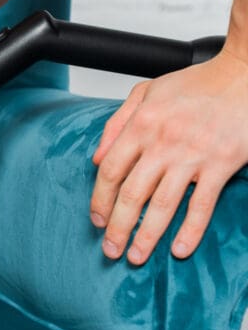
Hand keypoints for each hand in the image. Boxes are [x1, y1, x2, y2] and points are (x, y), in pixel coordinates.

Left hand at [90, 49, 247, 263]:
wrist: (245, 73)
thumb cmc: (198, 83)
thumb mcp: (146, 92)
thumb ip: (117, 124)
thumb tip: (96, 158)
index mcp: (141, 126)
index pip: (109, 172)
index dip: (99, 201)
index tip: (97, 220)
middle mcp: (162, 143)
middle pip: (130, 195)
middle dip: (117, 228)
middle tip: (109, 250)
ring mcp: (192, 156)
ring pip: (161, 205)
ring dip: (146, 236)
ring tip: (135, 256)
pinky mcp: (220, 164)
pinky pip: (202, 204)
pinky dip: (190, 230)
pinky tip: (179, 249)